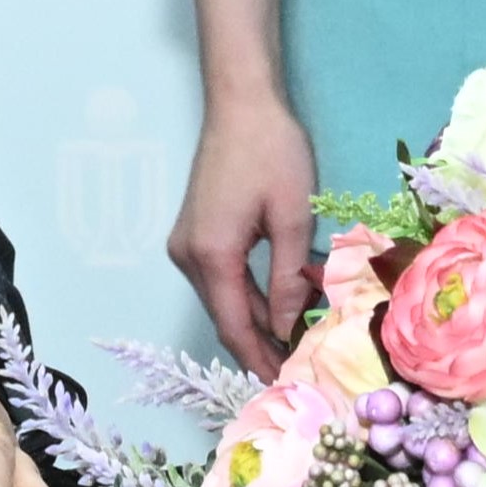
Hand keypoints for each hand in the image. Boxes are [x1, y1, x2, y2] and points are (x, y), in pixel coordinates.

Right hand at [166, 82, 321, 368]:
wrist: (241, 102)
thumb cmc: (272, 152)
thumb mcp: (291, 218)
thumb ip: (287, 279)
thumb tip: (290, 328)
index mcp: (211, 255)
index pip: (234, 326)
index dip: (259, 358)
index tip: (285, 384)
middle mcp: (188, 256)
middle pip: (226, 316)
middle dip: (261, 343)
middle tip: (300, 366)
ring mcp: (186, 244)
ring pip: (224, 298)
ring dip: (258, 317)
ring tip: (298, 338)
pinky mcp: (194, 232)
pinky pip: (221, 277)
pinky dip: (249, 293)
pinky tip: (281, 301)